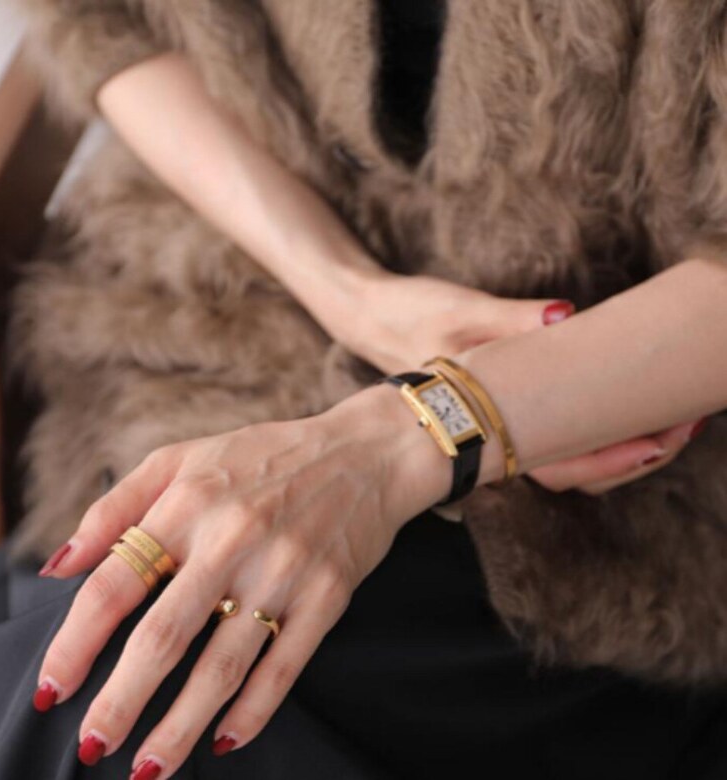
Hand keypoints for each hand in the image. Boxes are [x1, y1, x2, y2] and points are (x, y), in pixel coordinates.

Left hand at [33, 383, 448, 776]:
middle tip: (90, 746)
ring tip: (148, 769)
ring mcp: (284, 570)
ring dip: (180, 727)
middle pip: (164, 636)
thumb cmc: (263, 456)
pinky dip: (253, 712)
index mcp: (189, 501)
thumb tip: (58, 568)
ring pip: (223, 666)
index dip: (75, 642)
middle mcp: (233, 538)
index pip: (117, 582)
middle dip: (120, 702)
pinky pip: (284, 667)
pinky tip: (225, 740)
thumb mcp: (182, 457)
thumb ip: (115, 506)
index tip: (52, 689)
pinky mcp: (326, 595)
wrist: (363, 454)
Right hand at [339, 271, 706, 495]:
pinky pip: (557, 438)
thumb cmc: (413, 314)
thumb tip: (566, 317)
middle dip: (637, 454)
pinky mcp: (500, 415)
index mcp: (485, 426)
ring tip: (670, 415)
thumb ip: (512, 318)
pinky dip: (597, 427)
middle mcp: (494, 441)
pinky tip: (621, 402)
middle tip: (688, 421)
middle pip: (579, 472)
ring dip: (622, 442)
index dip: (621, 459)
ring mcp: (497, 431)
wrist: (371, 318)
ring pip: (570, 459)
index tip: (668, 435)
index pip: (566, 466)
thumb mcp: (460, 310)